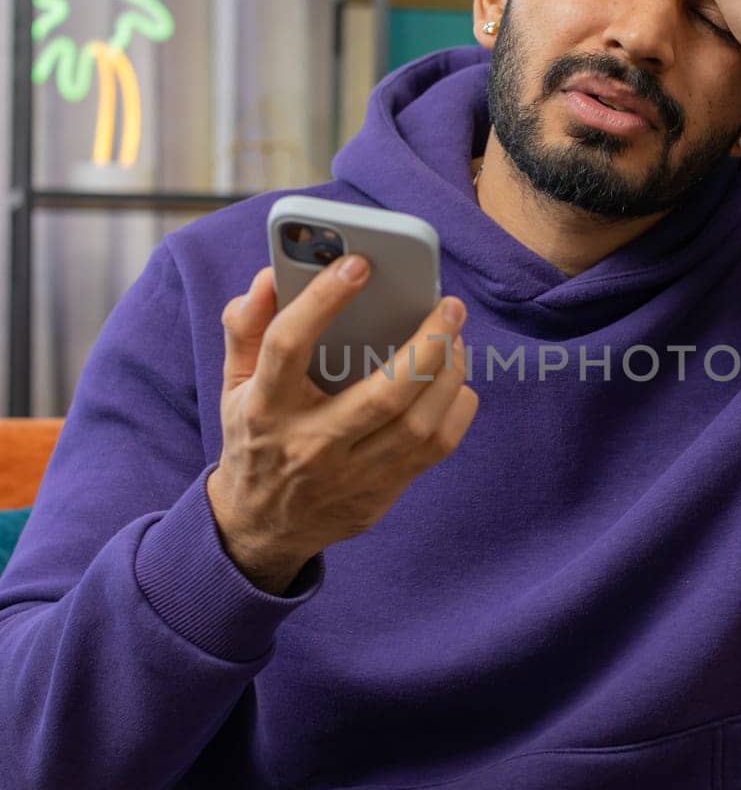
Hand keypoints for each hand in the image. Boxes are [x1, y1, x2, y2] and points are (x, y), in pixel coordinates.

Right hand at [207, 259, 479, 593]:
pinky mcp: (382, 492)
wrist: (262, 525)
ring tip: (455, 338)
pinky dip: (456, 408)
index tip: (358, 264)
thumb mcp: (234, 385)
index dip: (323, 300)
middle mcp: (311, 444)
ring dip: (448, 373)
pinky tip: (455, 380)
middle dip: (427, 342)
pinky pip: (436, 448)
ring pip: (419, 423)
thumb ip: (247, 328)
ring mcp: (352, 474)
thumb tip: (270, 278)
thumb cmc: (255, 437)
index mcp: (267, 408)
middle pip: (383, 392)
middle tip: (449, 305)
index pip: (289, 345)